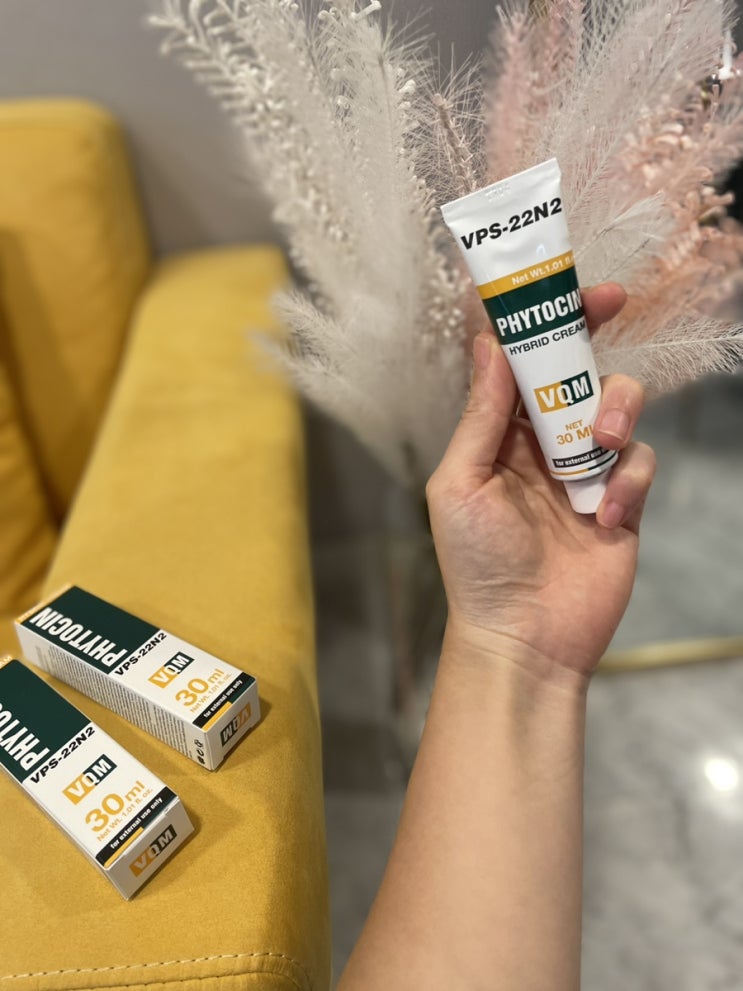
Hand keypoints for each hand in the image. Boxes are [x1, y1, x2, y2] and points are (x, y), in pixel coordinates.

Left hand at [426, 283, 655, 681]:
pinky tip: (605, 518)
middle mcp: (542, 444)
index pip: (520, 364)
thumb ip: (480, 416)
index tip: (558, 284)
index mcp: (498, 435)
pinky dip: (628, 483)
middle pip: (575, 369)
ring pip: (617, 404)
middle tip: (611, 301)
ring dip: (613, 409)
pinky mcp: (621, 500)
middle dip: (590, 333)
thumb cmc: (477, 564)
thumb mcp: (460, 483)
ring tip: (595, 446)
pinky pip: (639, 462)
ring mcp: (585, 471)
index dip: (538, 322)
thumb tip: (489, 344)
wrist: (524, 637)